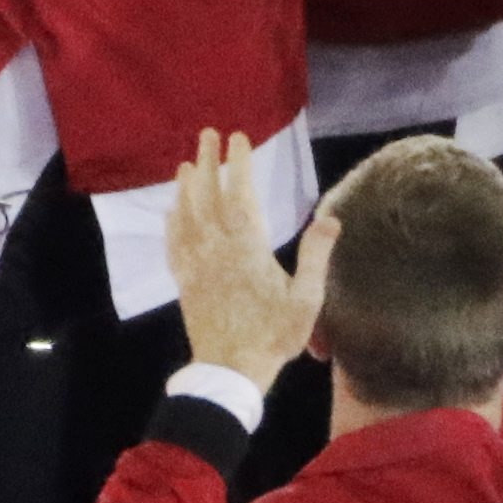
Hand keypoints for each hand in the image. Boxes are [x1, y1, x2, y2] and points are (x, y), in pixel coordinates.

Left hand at [167, 130, 335, 391]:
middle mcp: (216, 248)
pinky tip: (171, 210)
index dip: (238, 163)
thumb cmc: (274, 335)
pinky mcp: (183, 279)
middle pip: (209, 195)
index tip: (238, 138)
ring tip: (188, 163)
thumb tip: (331, 218)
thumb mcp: (306, 299)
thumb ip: (316, 256)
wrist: (230, 370)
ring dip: (187, 185)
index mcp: (248, 248)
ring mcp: (195, 263)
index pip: (241, 194)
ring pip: (186, 213)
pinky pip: (173, 241)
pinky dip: (172, 220)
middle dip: (209, 161)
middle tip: (207, 133)